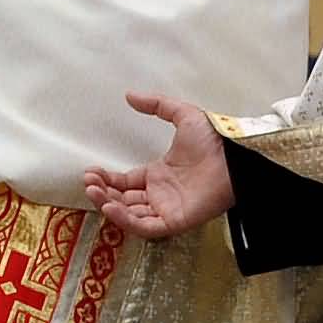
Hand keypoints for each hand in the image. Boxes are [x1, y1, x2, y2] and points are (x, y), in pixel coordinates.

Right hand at [82, 92, 233, 237]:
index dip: (107, 179)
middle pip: (124, 200)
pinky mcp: (175, 221)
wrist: (234, 155)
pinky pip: (146, 227)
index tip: (90, 172)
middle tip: (88, 183)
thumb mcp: (182, 114)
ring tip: (94, 193)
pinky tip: (110, 207)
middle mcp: (161, 194)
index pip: (126, 182)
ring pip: (131, 215)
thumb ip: (156, 105)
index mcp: (160, 174)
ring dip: (110, 207)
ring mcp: (167, 209)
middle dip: (103, 193)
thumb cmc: (214, 138)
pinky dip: (126, 220)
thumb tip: (130, 95)